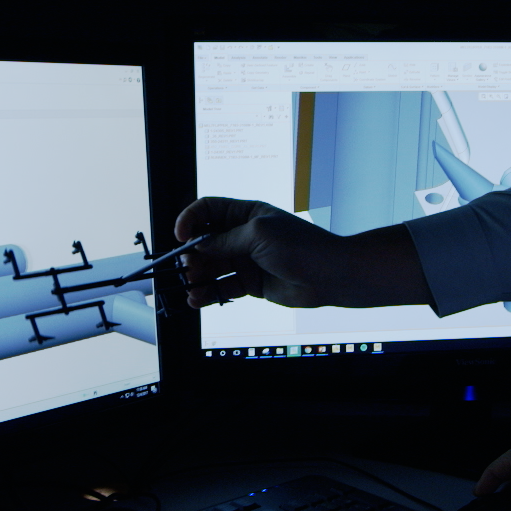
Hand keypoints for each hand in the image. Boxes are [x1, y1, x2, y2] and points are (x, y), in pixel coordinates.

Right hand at [173, 197, 430, 308]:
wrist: (330, 276)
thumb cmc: (301, 247)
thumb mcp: (259, 235)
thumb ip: (226, 240)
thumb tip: (199, 245)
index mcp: (246, 214)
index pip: (208, 211)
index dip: (190, 221)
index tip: (180, 237)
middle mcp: (243, 236)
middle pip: (206, 242)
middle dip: (192, 254)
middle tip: (187, 267)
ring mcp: (246, 260)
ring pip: (212, 267)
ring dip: (197, 277)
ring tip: (190, 287)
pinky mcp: (251, 284)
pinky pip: (223, 288)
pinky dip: (209, 294)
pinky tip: (197, 300)